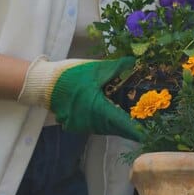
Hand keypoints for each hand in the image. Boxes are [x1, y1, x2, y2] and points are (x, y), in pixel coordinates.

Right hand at [18, 56, 140, 140]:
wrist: (43, 83)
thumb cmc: (71, 76)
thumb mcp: (96, 69)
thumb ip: (117, 67)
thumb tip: (134, 62)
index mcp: (97, 109)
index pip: (122, 124)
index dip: (136, 130)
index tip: (150, 132)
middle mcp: (90, 122)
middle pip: (115, 128)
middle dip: (130, 126)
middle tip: (146, 122)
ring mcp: (81, 125)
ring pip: (106, 128)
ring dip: (118, 124)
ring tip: (133, 118)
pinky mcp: (76, 124)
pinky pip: (96, 126)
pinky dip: (107, 122)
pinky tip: (114, 113)